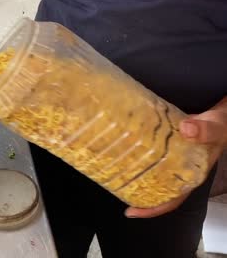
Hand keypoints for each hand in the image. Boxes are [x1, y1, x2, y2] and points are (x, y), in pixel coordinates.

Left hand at [125, 98, 226, 217]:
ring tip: (113, 170)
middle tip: (114, 187)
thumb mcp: (217, 128)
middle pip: (155, 188)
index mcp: (192, 176)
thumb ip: (206, 130)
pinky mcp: (165, 145)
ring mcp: (171, 158)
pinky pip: (149, 153)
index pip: (172, 199)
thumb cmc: (221, 126)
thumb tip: (188, 130)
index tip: (131, 212)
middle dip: (136, 192)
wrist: (219, 116)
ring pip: (150, 171)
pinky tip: (124, 147)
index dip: (152, 209)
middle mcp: (179, 170)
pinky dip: (137, 152)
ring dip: (133, 172)